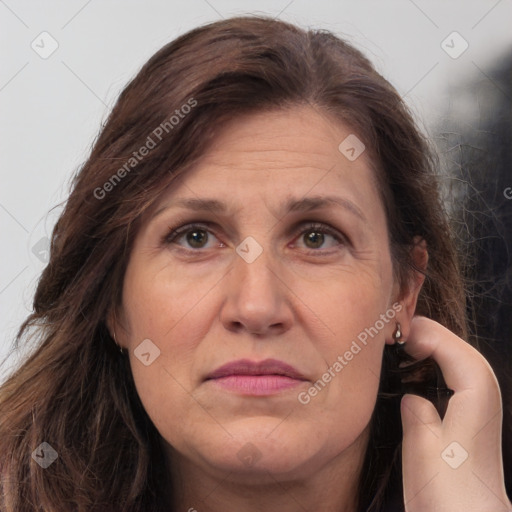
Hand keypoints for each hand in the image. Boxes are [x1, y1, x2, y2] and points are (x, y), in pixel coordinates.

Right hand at [401, 316, 511, 511]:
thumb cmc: (450, 495)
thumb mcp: (423, 446)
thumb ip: (415, 408)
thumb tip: (411, 396)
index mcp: (477, 392)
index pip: (449, 344)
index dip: (419, 331)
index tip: (389, 333)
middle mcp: (484, 394)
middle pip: (455, 346)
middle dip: (423, 334)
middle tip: (389, 334)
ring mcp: (478, 406)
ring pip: (454, 360)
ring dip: (427, 349)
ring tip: (396, 348)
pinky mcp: (468, 419)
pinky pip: (451, 377)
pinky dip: (431, 368)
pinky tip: (410, 377)